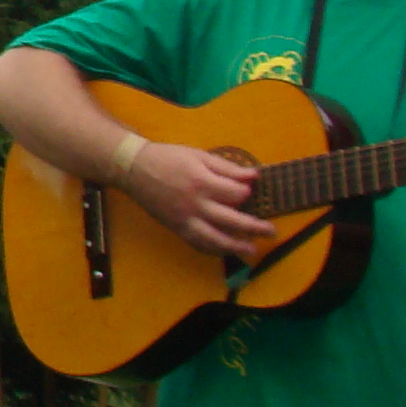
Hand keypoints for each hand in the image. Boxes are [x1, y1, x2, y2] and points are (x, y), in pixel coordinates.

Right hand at [122, 139, 276, 261]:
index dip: (246, 193)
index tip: (249, 190)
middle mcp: (195, 204)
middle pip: (231, 220)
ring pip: (214, 239)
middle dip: (253, 227)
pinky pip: (197, 243)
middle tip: (271, 231)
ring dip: (235, 246)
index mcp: (202, 182)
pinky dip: (213, 249)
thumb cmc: (168, 158)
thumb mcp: (198, 155)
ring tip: (251, 249)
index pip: (235, 194)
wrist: (134, 169)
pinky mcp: (176, 228)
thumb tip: (254, 175)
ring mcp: (185, 219)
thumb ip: (227, 167)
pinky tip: (224, 251)